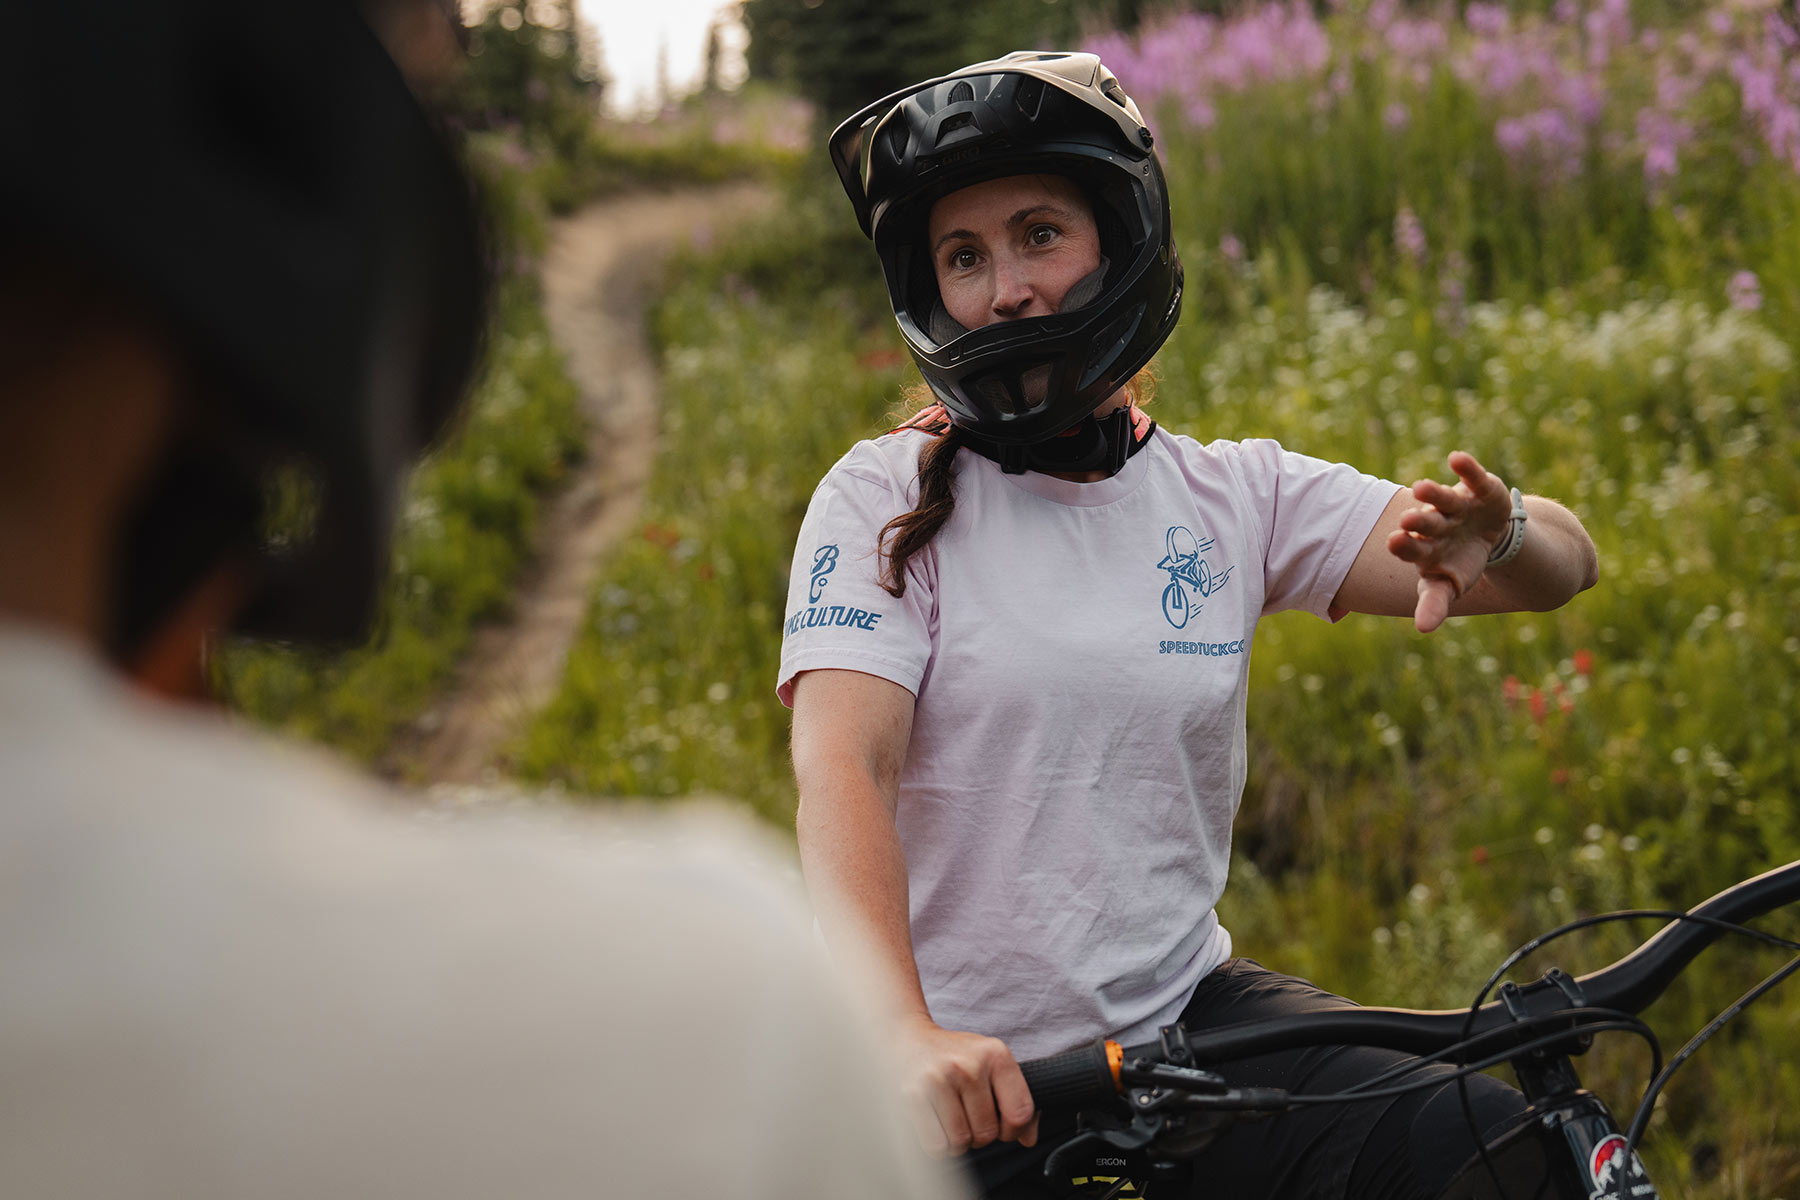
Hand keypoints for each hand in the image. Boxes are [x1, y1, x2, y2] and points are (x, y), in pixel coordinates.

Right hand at [895, 1013, 1037, 1155]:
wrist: (907, 1037)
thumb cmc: (955, 1056)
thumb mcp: (991, 1064)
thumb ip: (1017, 1099)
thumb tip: (1028, 1140)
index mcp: (996, 1055)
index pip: (1020, 1113)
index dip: (1013, 1131)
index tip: (1001, 1127)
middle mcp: (970, 1065)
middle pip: (987, 1133)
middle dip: (979, 1136)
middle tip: (967, 1117)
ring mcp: (940, 1078)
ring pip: (961, 1141)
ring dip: (957, 1141)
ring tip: (951, 1120)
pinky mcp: (913, 1094)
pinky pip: (936, 1145)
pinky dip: (938, 1144)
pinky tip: (935, 1124)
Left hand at [1386, 451, 1512, 633]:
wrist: (1488, 538)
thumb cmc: (1459, 562)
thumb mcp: (1449, 585)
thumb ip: (1435, 603)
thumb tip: (1423, 629)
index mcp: (1424, 547)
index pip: (1411, 548)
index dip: (1405, 546)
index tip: (1394, 542)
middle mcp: (1435, 523)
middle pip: (1425, 523)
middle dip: (1419, 522)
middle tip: (1407, 520)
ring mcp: (1456, 505)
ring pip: (1443, 499)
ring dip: (1433, 494)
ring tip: (1420, 487)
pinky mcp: (1479, 489)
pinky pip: (1472, 477)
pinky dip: (1467, 468)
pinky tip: (1457, 459)